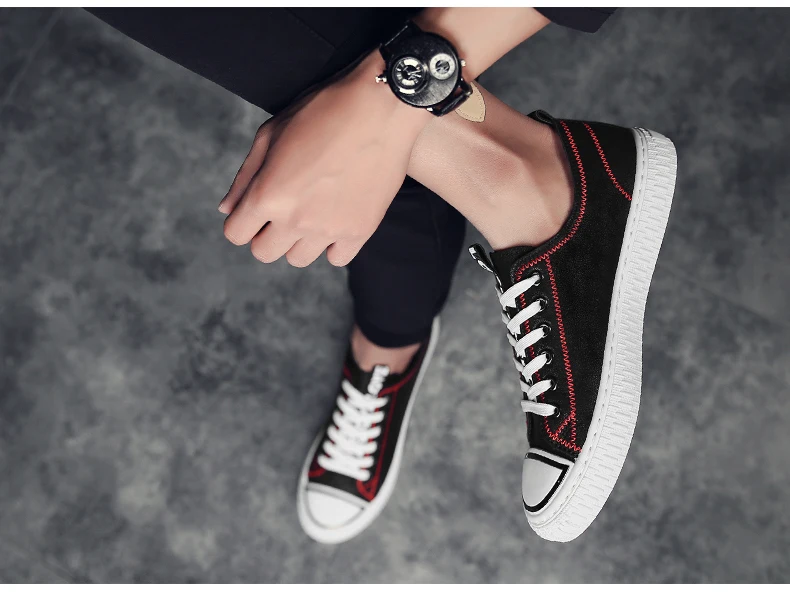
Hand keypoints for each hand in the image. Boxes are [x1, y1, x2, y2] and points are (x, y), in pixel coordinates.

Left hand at [219, 53, 430, 267]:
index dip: (242, 221)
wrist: (382, 106)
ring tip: (312, 213)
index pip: (236, 234)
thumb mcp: (271, 133)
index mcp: (267, 195)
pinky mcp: (360, 230)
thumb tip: (227, 210)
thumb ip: (245, 177)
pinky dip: (333, 244)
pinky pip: (336, 257)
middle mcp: (295, 219)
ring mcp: (330, 229)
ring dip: (298, 240)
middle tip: (284, 209)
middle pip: (264, 252)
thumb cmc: (322, 110)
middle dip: (266, 234)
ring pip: (298, 258)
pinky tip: (336, 220)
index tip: (255, 209)